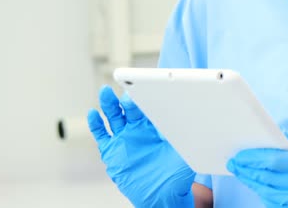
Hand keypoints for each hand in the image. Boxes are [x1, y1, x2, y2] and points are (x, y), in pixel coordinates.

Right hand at [88, 86, 195, 206]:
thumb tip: (194, 123)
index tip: (146, 91)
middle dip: (126, 99)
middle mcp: (138, 129)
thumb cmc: (176, 175)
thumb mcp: (185, 154)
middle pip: (129, 109)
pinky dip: (96, 124)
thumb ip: (186, 139)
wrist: (162, 196)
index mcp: (156, 127)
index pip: (149, 108)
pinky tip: (93, 114)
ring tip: (105, 93)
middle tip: (126, 93)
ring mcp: (124, 139)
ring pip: (114, 117)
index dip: (146, 100)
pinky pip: (102, 135)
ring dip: (109, 104)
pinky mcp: (112, 151)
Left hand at [227, 130, 287, 206]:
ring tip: (239, 172)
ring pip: (267, 192)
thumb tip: (268, 128)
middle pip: (268, 178)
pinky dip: (261, 193)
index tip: (239, 155)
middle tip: (233, 163)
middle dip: (247, 170)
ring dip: (250, 181)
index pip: (275, 161)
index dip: (254, 158)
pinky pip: (273, 203)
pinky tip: (253, 183)